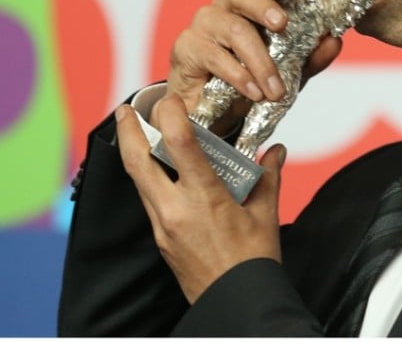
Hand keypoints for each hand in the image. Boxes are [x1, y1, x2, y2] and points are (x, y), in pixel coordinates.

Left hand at [116, 93, 283, 302]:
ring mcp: (163, 226)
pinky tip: (157, 171)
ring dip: (134, 154)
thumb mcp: (265, 214)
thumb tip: (275, 151)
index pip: (179, 144)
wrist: (234, 302)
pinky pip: (149, 200)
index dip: (170, 115)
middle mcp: (174, 210)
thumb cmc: (252, 262)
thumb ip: (267, 177)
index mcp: (203, 198)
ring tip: (136, 134)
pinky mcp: (161, 238)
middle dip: (128, 132)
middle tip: (127, 109)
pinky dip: (148, 179)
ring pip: (139, 181)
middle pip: (138, 162)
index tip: (170, 99)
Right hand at [166, 0, 342, 130]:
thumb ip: (310, 55)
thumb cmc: (250, 80)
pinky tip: (253, 92)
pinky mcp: (186, 48)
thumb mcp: (287, 69)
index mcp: (252, 5)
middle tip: (282, 24)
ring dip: (259, 61)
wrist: (214, 114)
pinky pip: (215, 56)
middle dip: (265, 6)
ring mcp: (204, 24)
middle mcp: (226, 6)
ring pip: (234, 30)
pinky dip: (239, 76)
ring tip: (275, 90)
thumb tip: (334, 41)